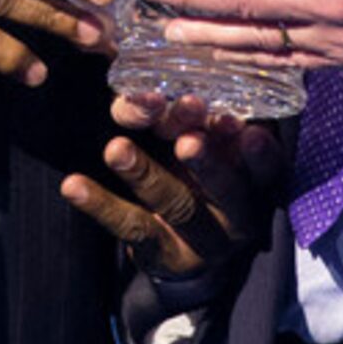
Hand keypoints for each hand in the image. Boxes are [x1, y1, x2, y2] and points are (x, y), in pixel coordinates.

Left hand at [60, 92, 281, 280]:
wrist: (195, 251)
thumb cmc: (208, 175)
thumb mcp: (215, 146)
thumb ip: (199, 120)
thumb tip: (161, 90)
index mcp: (258, 183)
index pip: (268, 169)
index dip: (261, 154)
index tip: (249, 131)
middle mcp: (238, 214)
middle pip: (226, 190)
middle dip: (207, 164)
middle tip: (186, 141)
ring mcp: (202, 239)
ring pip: (176, 205)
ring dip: (146, 174)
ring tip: (116, 150)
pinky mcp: (164, 253)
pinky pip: (132, 227)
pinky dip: (101, 204)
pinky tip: (74, 185)